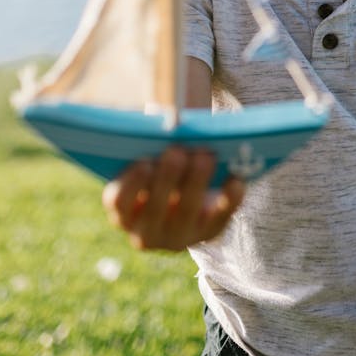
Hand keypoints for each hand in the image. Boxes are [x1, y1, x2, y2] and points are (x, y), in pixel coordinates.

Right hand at [102, 146, 244, 250]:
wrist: (184, 197)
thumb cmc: (159, 170)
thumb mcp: (148, 160)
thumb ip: (148, 144)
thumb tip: (164, 118)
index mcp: (123, 212)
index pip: (119, 202)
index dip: (131, 184)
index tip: (144, 161)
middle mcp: (145, 232)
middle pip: (155, 208)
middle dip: (167, 178)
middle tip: (177, 151)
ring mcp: (176, 237)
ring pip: (186, 212)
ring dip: (196, 182)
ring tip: (205, 155)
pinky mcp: (207, 234)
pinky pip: (220, 219)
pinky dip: (229, 199)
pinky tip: (236, 179)